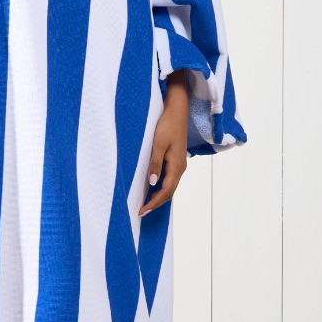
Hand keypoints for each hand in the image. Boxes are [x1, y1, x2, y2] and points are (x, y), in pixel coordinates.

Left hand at [138, 72, 187, 216]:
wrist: (177, 109)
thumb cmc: (167, 124)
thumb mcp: (158, 144)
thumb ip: (155, 164)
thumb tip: (153, 183)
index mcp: (176, 165)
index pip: (165, 191)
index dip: (154, 203)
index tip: (142, 211)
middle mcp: (180, 167)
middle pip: (169, 192)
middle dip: (156, 203)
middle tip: (141, 212)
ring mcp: (179, 163)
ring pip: (170, 186)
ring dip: (158, 196)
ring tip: (145, 203)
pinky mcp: (176, 158)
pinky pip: (170, 178)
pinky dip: (161, 187)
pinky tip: (152, 187)